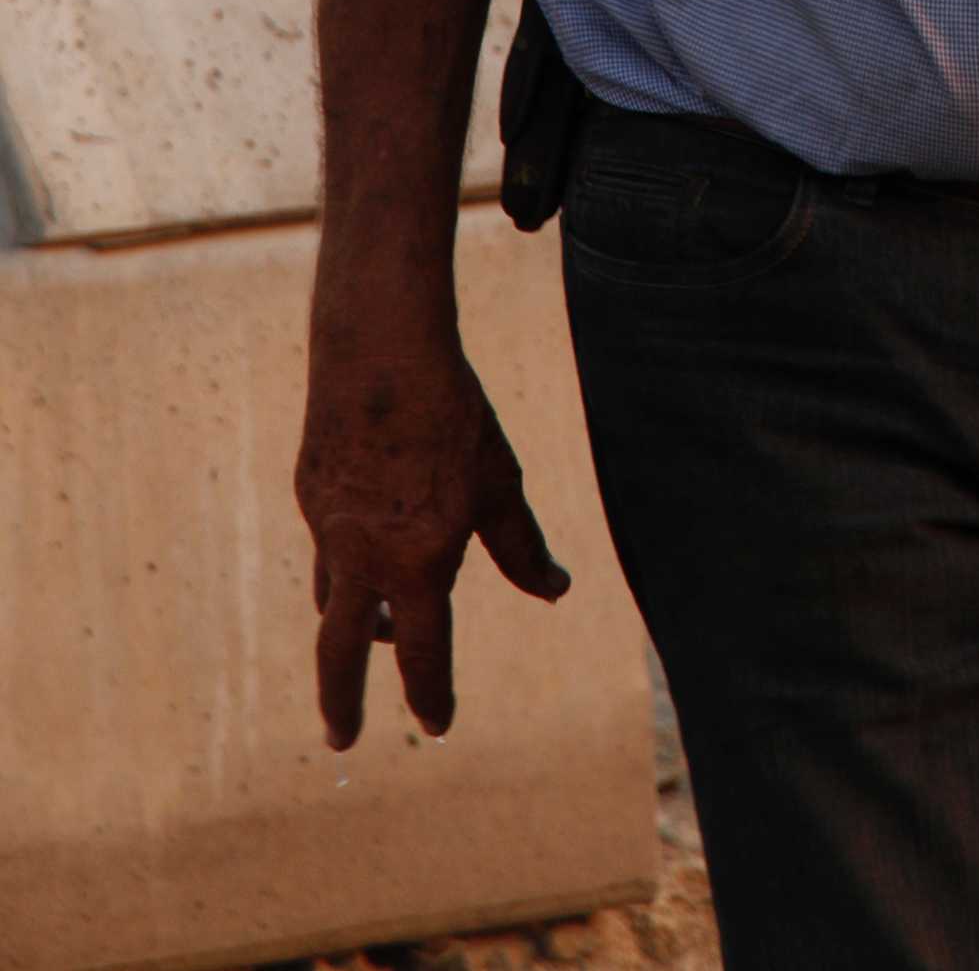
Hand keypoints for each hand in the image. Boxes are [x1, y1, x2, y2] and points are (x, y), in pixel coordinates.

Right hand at [295, 338, 569, 747]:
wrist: (379, 351)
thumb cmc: (452, 415)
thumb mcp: (499, 482)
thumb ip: (522, 546)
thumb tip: (556, 590)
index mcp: (418, 564)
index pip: (425, 654)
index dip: (432, 695)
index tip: (436, 724)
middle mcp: (363, 558)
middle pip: (343, 654)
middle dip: (342, 703)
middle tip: (343, 739)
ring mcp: (328, 526)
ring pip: (330, 597)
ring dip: (348, 625)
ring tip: (370, 633)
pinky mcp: (310, 490)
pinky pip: (326, 541)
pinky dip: (344, 556)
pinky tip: (364, 532)